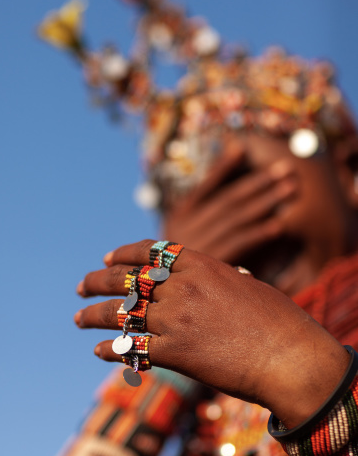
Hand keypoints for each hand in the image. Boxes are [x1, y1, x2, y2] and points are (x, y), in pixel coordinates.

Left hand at [75, 239, 348, 428]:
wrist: (290, 358)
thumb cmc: (280, 323)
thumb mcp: (250, 288)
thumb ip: (225, 281)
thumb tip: (227, 276)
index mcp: (201, 266)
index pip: (150, 252)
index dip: (124, 254)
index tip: (106, 258)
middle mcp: (182, 288)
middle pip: (127, 281)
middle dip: (98, 281)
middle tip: (81, 287)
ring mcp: (175, 320)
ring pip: (121, 314)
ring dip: (94, 316)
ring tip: (79, 318)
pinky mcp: (173, 353)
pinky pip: (131, 348)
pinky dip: (111, 349)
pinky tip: (99, 351)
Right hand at [162, 142, 297, 263]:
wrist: (165, 308)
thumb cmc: (181, 275)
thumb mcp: (182, 241)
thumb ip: (202, 217)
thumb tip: (228, 189)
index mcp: (177, 219)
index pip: (205, 186)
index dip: (224, 167)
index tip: (243, 147)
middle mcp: (184, 230)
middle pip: (228, 200)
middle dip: (259, 182)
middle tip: (287, 169)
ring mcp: (196, 247)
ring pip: (236, 218)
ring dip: (266, 201)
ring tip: (290, 188)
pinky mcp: (209, 267)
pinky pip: (239, 245)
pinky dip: (259, 233)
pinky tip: (278, 225)